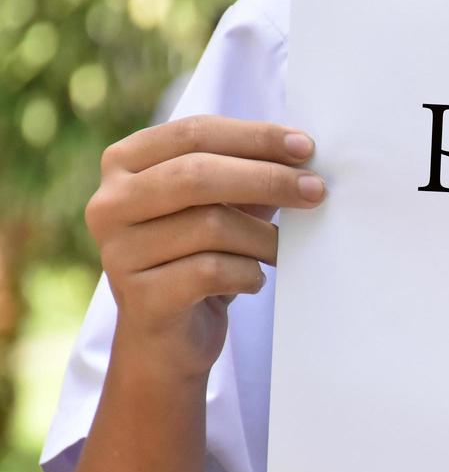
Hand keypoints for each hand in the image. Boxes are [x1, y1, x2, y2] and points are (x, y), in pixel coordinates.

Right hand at [86, 115, 326, 377]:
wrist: (168, 339)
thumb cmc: (201, 256)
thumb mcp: (223, 206)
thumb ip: (250, 172)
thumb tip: (303, 152)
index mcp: (124, 163)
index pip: (195, 133)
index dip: (255, 137)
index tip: (306, 147)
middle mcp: (109, 203)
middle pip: (198, 175)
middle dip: (267, 179)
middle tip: (316, 191)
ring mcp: (118, 252)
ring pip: (211, 226)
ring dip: (263, 237)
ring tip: (281, 250)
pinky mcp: (140, 298)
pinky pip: (212, 272)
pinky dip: (248, 274)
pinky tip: (254, 279)